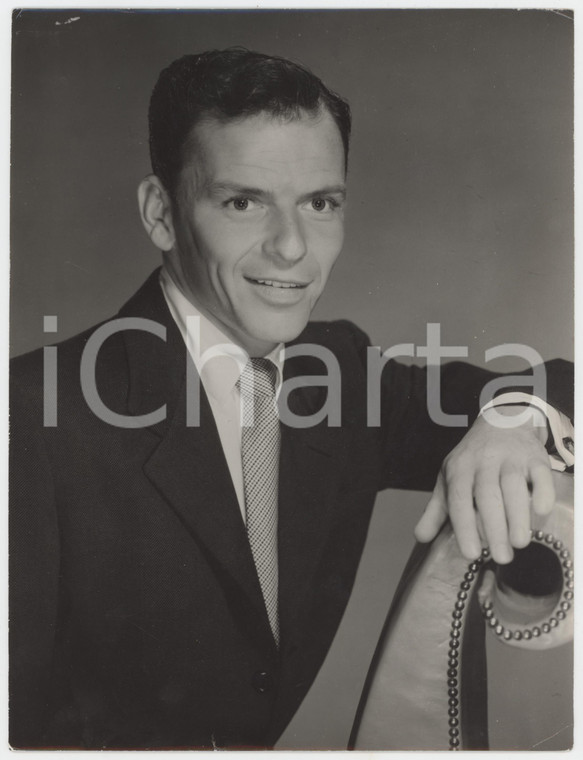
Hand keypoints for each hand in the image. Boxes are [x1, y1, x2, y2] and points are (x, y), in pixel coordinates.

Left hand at [414, 406, 554, 563]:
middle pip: (487, 495)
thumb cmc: (472, 460)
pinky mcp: (535, 458)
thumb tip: (421, 537)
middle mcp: (484, 462)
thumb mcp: (449, 479)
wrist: (502, 422)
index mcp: (459, 469)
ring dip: (517, 515)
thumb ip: (436, 510)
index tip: (471, 553)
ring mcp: (511, 459)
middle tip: (501, 557)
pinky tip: (541, 511)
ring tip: (520, 543)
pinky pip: (540, 474)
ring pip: (513, 486)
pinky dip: (542, 491)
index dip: (464, 526)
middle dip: (494, 527)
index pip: (459, 499)